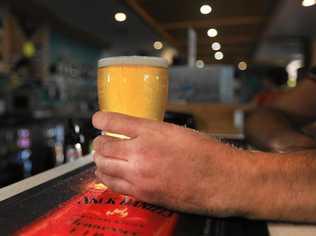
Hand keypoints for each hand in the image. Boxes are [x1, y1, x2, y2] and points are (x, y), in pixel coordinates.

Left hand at [92, 112, 250, 216]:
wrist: (223, 181)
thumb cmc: (206, 155)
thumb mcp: (177, 132)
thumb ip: (152, 132)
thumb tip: (133, 133)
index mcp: (153, 132)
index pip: (115, 121)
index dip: (102, 120)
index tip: (98, 120)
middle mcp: (142, 152)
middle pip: (103, 146)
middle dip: (100, 142)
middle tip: (102, 141)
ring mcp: (140, 175)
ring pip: (103, 165)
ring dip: (100, 159)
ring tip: (103, 157)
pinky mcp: (143, 194)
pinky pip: (112, 184)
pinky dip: (106, 176)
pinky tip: (108, 173)